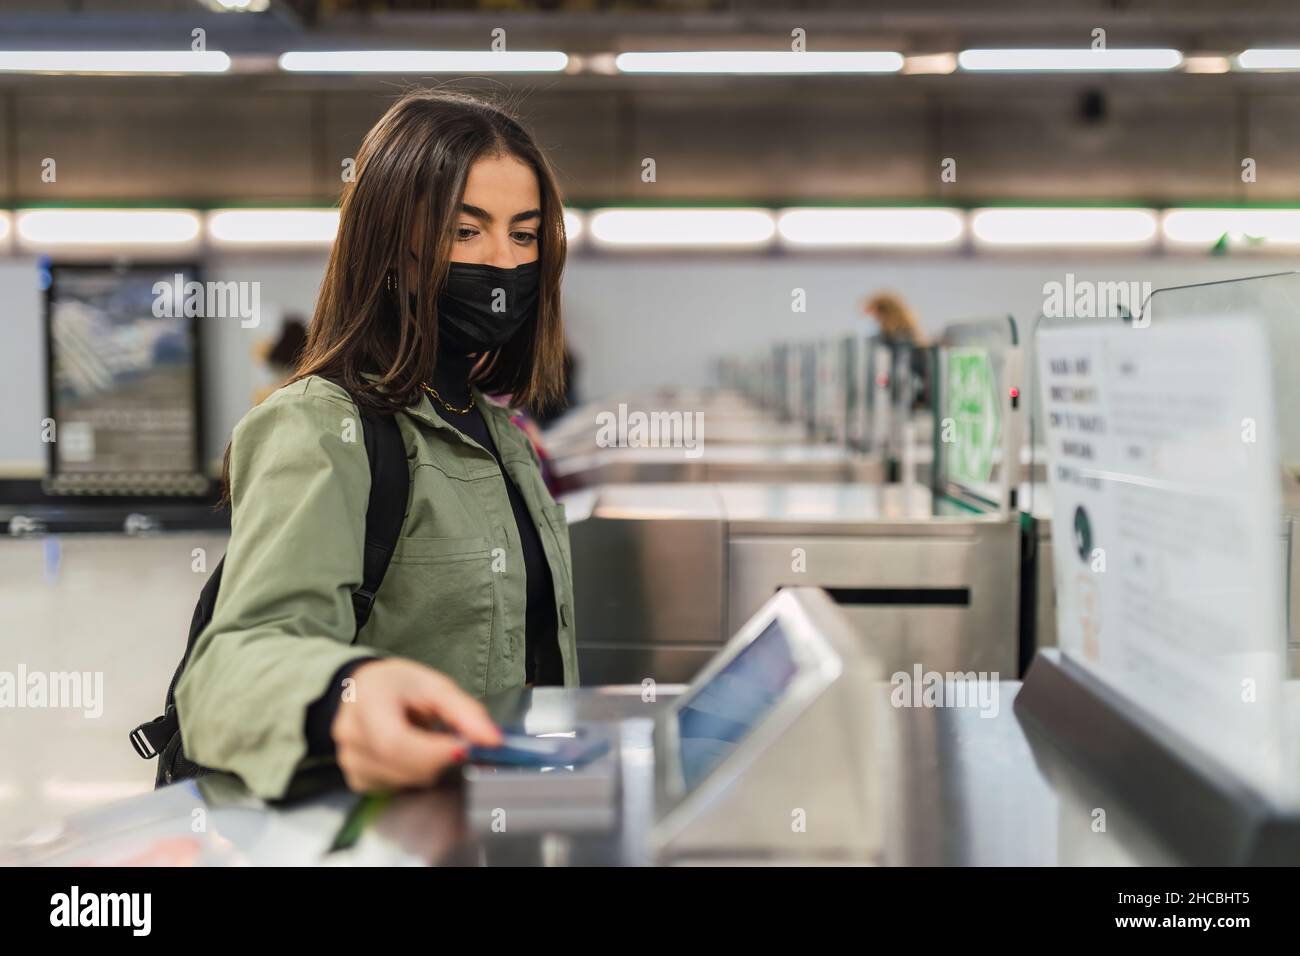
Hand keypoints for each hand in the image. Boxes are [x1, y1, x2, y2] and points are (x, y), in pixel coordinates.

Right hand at [331, 658, 502, 791]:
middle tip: (450, 739)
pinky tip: (410, 753)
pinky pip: (397, 789)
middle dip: (439, 759)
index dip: (432, 753)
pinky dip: (413, 775)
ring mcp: (350, 761)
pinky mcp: (357, 779)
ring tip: (423, 739)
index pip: (394, 742)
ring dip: (427, 767)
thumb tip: (493, 740)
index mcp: (366, 701)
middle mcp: (351, 734)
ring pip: (404, 782)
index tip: (463, 748)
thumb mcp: (435, 686)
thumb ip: (465, 713)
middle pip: (403, 767)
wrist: (364, 690)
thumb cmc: (400, 686)